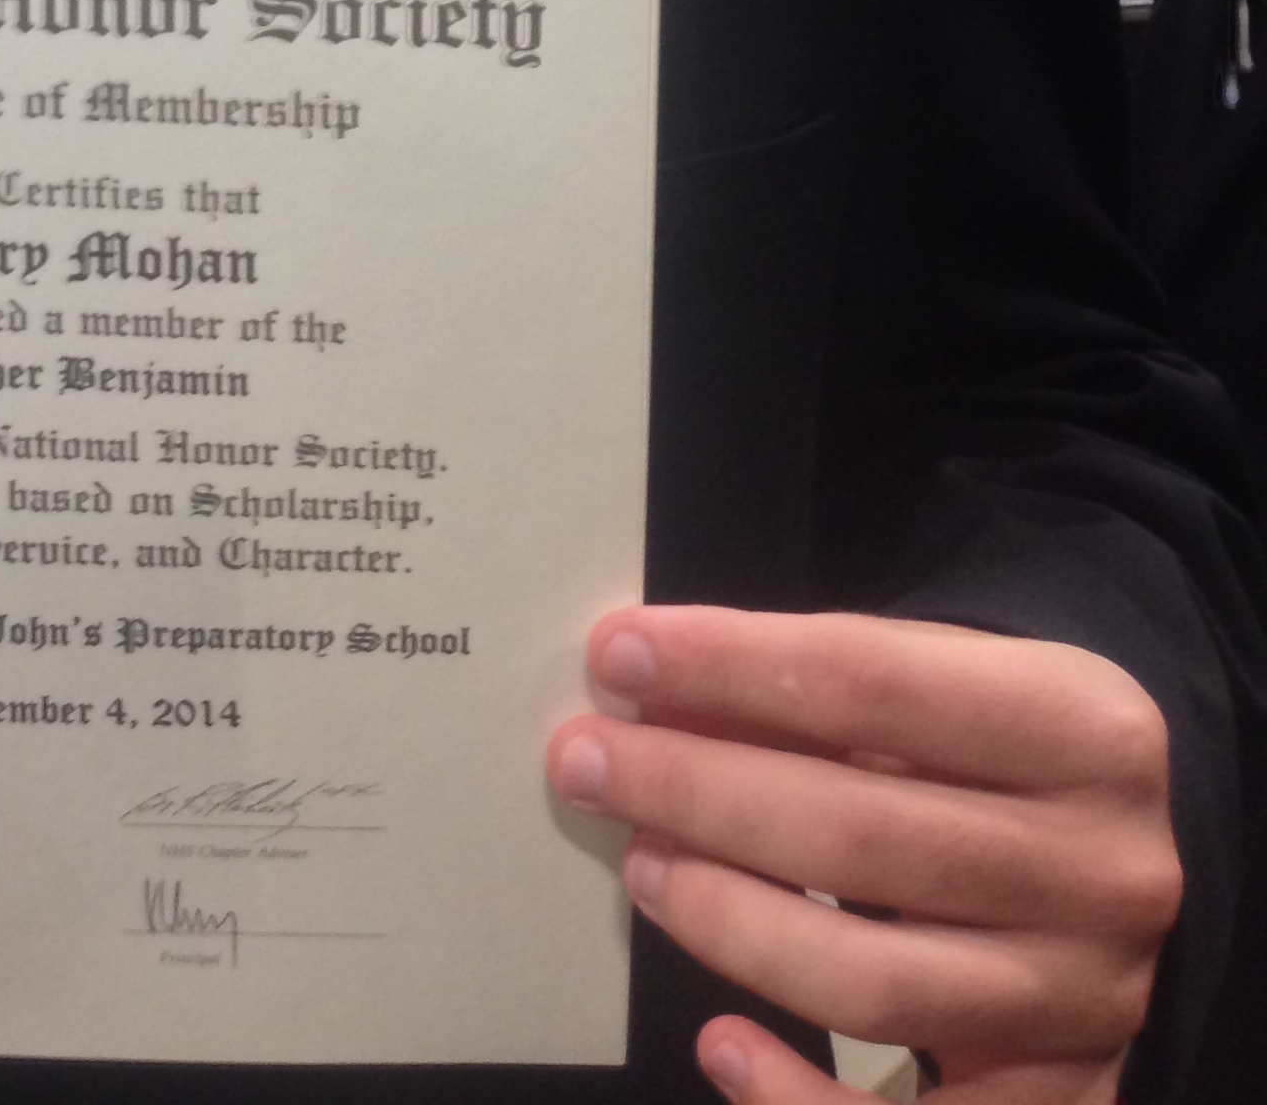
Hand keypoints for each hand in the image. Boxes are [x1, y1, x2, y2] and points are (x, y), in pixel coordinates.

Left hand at [546, 606, 1177, 1103]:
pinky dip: (798, 1099)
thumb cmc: (1003, 754)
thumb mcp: (948, 684)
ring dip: (729, 923)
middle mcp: (1107, 871)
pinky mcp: (1064, 1100)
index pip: (873, 680)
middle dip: (697, 792)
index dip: (730, 663)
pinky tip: (719, 1045)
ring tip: (642, 867)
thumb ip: (817, 689)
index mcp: (1088, 730)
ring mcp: (1089, 1001)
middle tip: (588, 764)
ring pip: (870, 982)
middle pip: (861, 835)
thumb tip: (653, 694)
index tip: (618, 656)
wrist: (1128, 865)